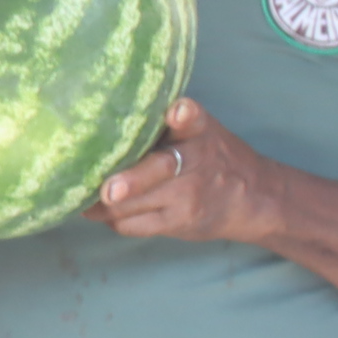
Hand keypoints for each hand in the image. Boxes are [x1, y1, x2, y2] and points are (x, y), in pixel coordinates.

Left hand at [90, 98, 272, 244]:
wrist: (255, 197)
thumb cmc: (212, 156)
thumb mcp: (198, 130)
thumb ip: (160, 125)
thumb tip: (98, 124)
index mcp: (197, 130)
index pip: (193, 118)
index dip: (184, 114)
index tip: (177, 112)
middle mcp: (194, 160)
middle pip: (159, 169)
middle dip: (131, 181)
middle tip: (107, 190)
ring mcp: (187, 195)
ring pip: (135, 204)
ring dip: (102, 205)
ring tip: (82, 198)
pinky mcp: (180, 222)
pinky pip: (135, 225)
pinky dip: (113, 220)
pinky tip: (103, 212)